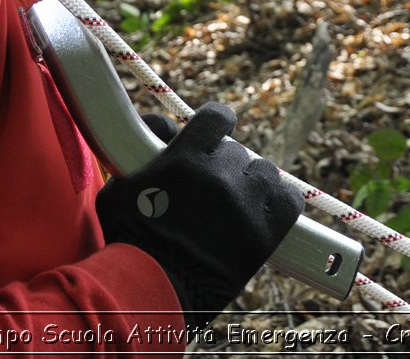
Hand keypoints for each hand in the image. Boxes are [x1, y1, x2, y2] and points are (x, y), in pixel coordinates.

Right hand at [96, 104, 303, 328]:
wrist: (151, 291)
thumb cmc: (128, 240)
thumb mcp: (120, 187)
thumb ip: (143, 150)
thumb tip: (164, 124)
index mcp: (185, 158)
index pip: (217, 117)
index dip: (219, 122)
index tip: (217, 131)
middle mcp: (219, 175)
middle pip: (237, 152)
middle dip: (225, 165)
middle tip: (212, 187)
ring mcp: (245, 204)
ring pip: (265, 173)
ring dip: (252, 183)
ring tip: (238, 202)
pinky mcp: (264, 235)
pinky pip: (289, 202)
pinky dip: (279, 202)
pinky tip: (265, 210)